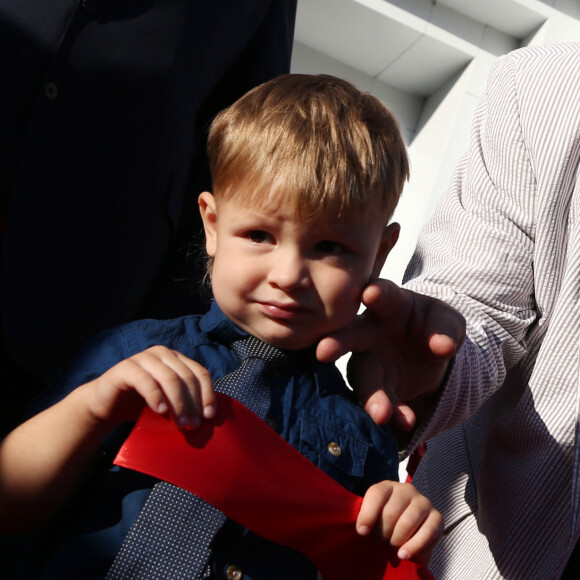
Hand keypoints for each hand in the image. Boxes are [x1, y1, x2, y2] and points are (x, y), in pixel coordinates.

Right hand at [85, 346, 215, 428]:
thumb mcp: (169, 401)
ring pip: (170, 378)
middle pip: (187, 377)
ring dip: (178, 403)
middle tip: (192, 425)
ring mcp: (144, 358)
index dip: (207, 394)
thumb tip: (209, 416)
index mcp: (177, 359)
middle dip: (193, 403)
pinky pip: (146, 381)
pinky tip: (160, 411)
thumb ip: (186, 401)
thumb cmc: (141, 404)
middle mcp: (163, 354)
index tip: (209, 416)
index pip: (200, 373)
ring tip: (180, 423)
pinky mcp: (126, 368)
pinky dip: (156, 396)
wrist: (106, 406)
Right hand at [316, 279, 464, 428]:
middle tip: (324, 352)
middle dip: (337, 343)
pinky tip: (403, 422)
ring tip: (381, 415)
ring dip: (371, 396)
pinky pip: (377, 400)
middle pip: (350, 335)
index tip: (369, 293)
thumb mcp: (448, 322)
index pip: (382, 294)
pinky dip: (390, 412)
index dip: (376, 293)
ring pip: (362, 377)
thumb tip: (443, 347)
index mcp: (389, 303)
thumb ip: (446, 329)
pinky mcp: (373, 387)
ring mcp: (368, 360)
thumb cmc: (432, 325)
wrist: (429, 353)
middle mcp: (369, 330)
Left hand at [356, 481, 442, 566]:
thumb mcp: (373, 519)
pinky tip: (403, 555)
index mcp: (387, 487)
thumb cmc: (385, 526)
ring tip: (391, 551)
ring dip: (396, 541)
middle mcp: (407, 490)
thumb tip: (362, 530)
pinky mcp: (438, 517)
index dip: (367, 514)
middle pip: (391, 512)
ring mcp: (424, 502)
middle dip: (382, 533)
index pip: (377, 494)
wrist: (408, 534)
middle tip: (379, 544)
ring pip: (407, 523)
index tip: (362, 532)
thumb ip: (367, 520)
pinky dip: (414, 546)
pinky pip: (427, 532)